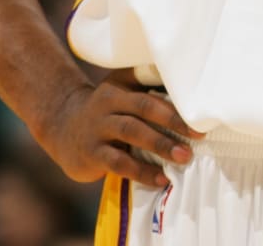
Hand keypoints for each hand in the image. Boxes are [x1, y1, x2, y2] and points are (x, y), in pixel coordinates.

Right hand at [34, 75, 204, 185]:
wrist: (61, 127)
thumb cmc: (106, 111)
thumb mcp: (121, 93)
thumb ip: (149, 92)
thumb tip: (193, 103)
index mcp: (120, 84)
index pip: (150, 83)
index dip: (175, 95)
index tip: (201, 106)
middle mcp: (107, 101)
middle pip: (144, 106)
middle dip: (174, 120)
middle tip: (199, 134)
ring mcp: (97, 127)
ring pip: (132, 132)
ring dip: (160, 144)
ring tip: (184, 157)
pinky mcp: (91, 153)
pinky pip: (119, 162)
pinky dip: (141, 171)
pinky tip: (160, 178)